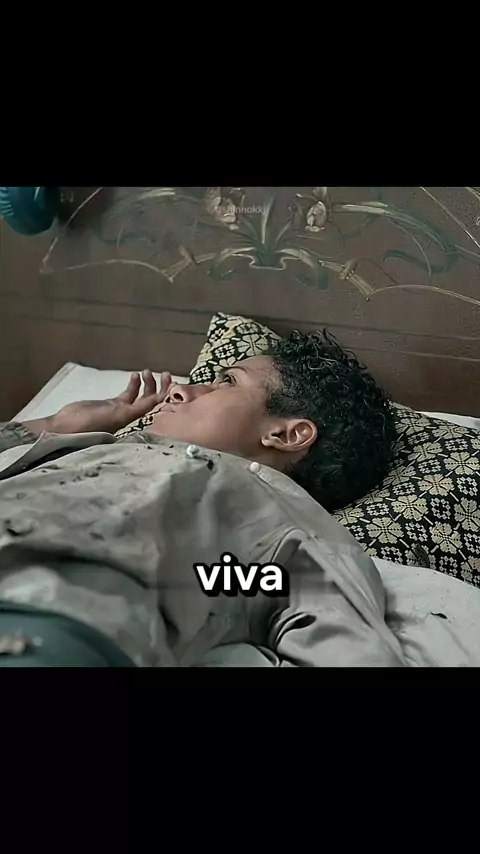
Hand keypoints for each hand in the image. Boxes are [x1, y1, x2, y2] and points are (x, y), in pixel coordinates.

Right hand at [25, 370, 171, 435]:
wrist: (65, 427)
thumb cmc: (89, 425)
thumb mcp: (116, 416)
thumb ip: (136, 409)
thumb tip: (159, 400)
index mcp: (135, 422)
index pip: (156, 408)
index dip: (166, 396)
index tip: (172, 383)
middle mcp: (131, 417)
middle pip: (152, 402)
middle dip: (160, 387)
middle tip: (165, 373)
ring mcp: (122, 411)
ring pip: (141, 396)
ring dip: (148, 384)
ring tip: (147, 372)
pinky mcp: (112, 405)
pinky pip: (128, 394)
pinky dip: (133, 385)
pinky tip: (135, 376)